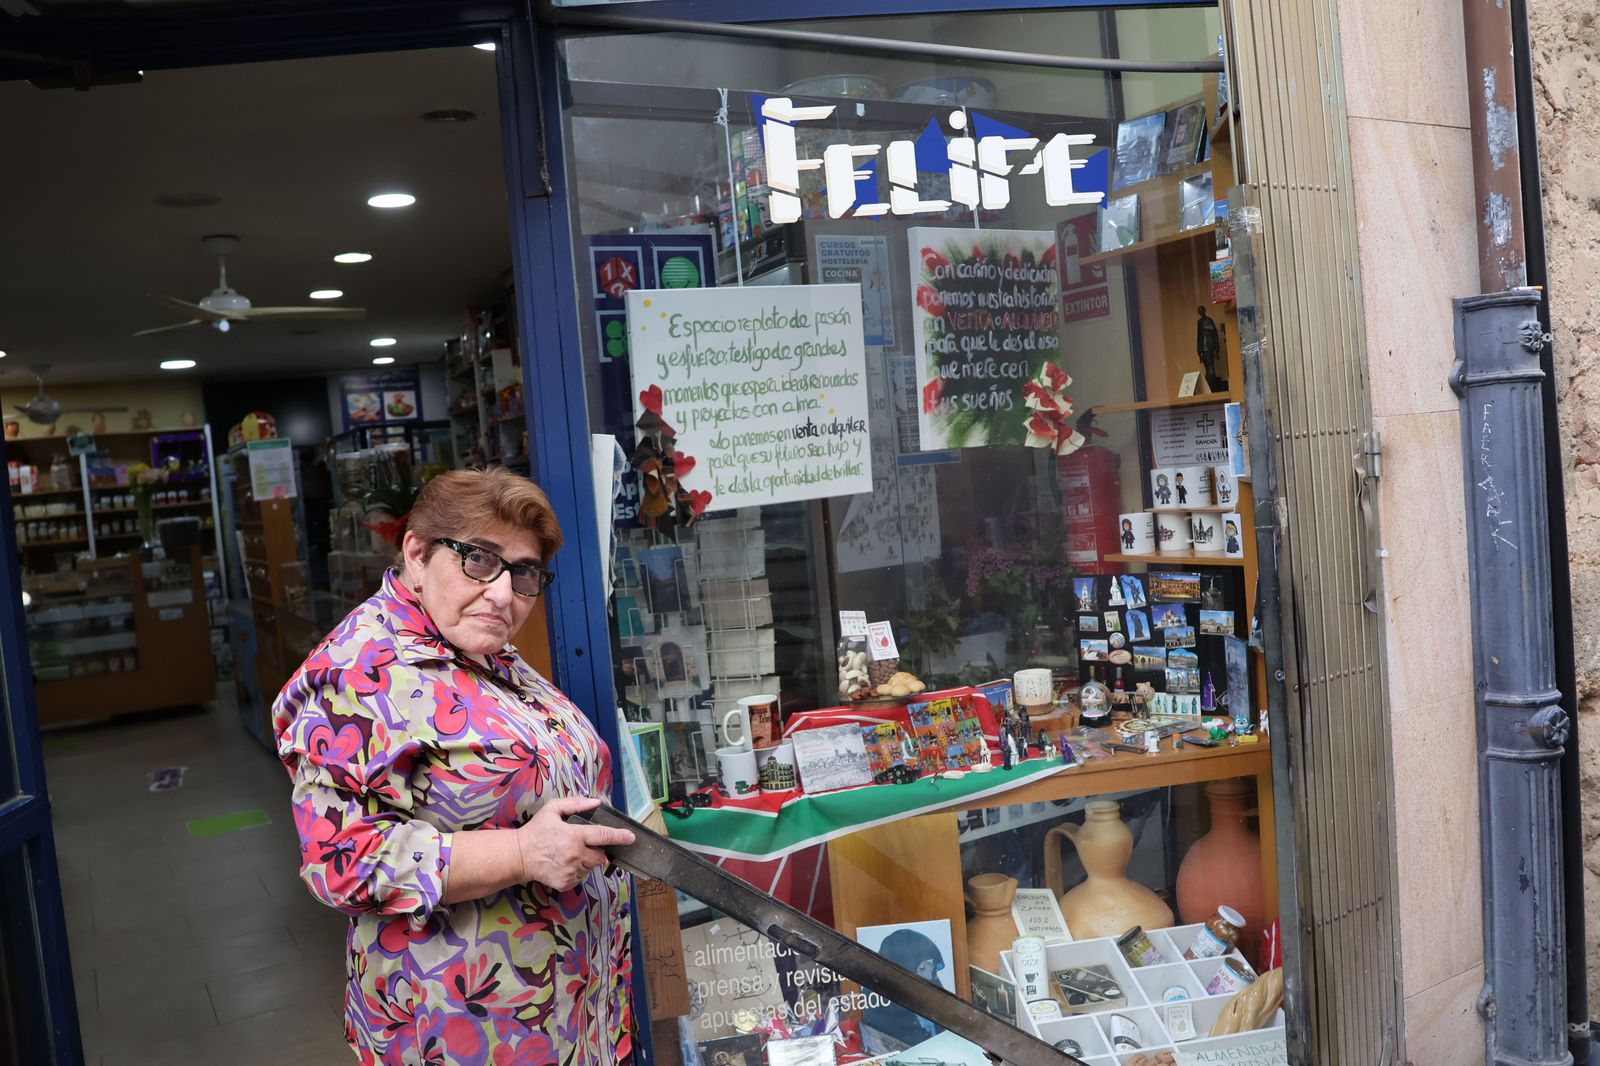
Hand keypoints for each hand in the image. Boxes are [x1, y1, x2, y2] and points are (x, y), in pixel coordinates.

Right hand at [516, 796, 634, 891]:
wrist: (518, 856)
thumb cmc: (536, 830)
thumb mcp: (552, 809)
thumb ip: (576, 804)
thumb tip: (596, 802)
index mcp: (574, 836)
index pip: (603, 836)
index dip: (619, 837)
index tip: (631, 837)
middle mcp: (575, 856)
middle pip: (600, 856)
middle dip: (597, 851)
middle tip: (583, 845)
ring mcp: (571, 872)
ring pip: (591, 868)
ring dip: (587, 861)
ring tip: (569, 854)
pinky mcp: (565, 883)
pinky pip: (580, 878)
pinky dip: (577, 871)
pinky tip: (564, 864)